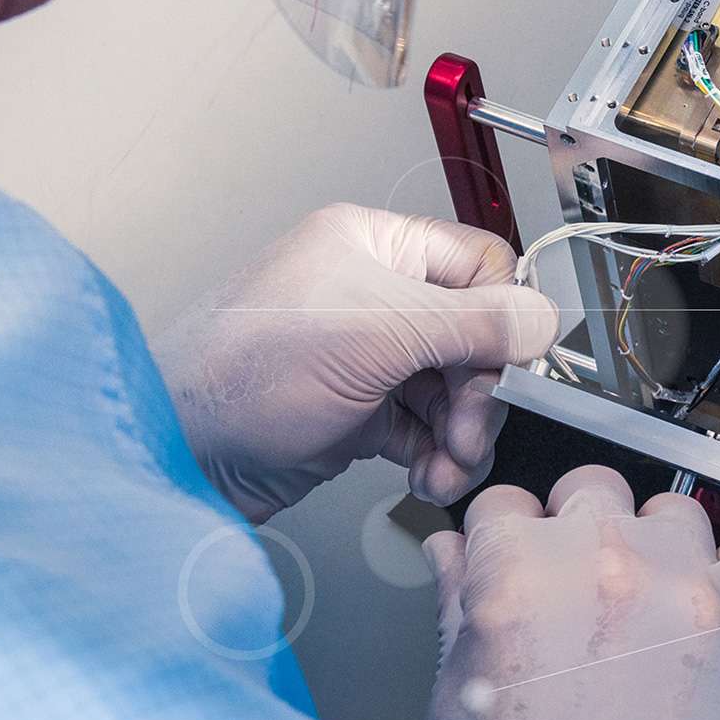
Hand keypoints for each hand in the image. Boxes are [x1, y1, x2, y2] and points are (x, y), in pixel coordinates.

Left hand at [156, 204, 557, 521]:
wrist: (175, 455)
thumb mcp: (375, 333)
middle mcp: (372, 294)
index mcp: (374, 245)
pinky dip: (437, 455)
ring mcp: (365, 356)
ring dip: (464, 432)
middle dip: (480, 391)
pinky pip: (425, 428)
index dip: (502, 318)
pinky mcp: (357, 412)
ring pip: (455, 389)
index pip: (480, 266)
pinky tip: (429, 474)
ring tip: (449, 463)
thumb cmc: (239, 373)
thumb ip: (472, 323)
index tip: (506, 365)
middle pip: (474, 336)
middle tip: (468, 426)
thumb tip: (544, 319)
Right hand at [424, 468, 719, 719]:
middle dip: (581, 528)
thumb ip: (457, 604)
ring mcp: (677, 582)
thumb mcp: (457, 693)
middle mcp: (599, 560)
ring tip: (648, 607)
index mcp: (515, 570)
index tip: (523, 560)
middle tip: (584, 587)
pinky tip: (705, 614)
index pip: (508, 503)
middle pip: (591, 489)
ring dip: (657, 546)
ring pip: (671, 513)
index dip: (511, 537)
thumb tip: (449, 554)